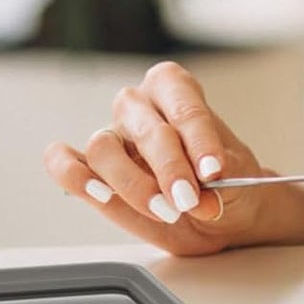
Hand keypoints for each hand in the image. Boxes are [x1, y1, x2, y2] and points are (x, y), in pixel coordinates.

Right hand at [43, 60, 303, 255]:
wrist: (225, 213)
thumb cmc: (229, 182)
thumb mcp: (239, 179)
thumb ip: (223, 182)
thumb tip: (204, 193)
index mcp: (176, 89)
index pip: (181, 102)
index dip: (198, 136)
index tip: (214, 170)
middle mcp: (140, 107)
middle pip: (144, 128)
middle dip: (169, 167)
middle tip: (189, 199)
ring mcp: (112, 138)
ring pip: (103, 148)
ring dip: (133, 184)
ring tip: (166, 211)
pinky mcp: (92, 173)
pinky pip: (65, 163)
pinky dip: (72, 174)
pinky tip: (97, 192)